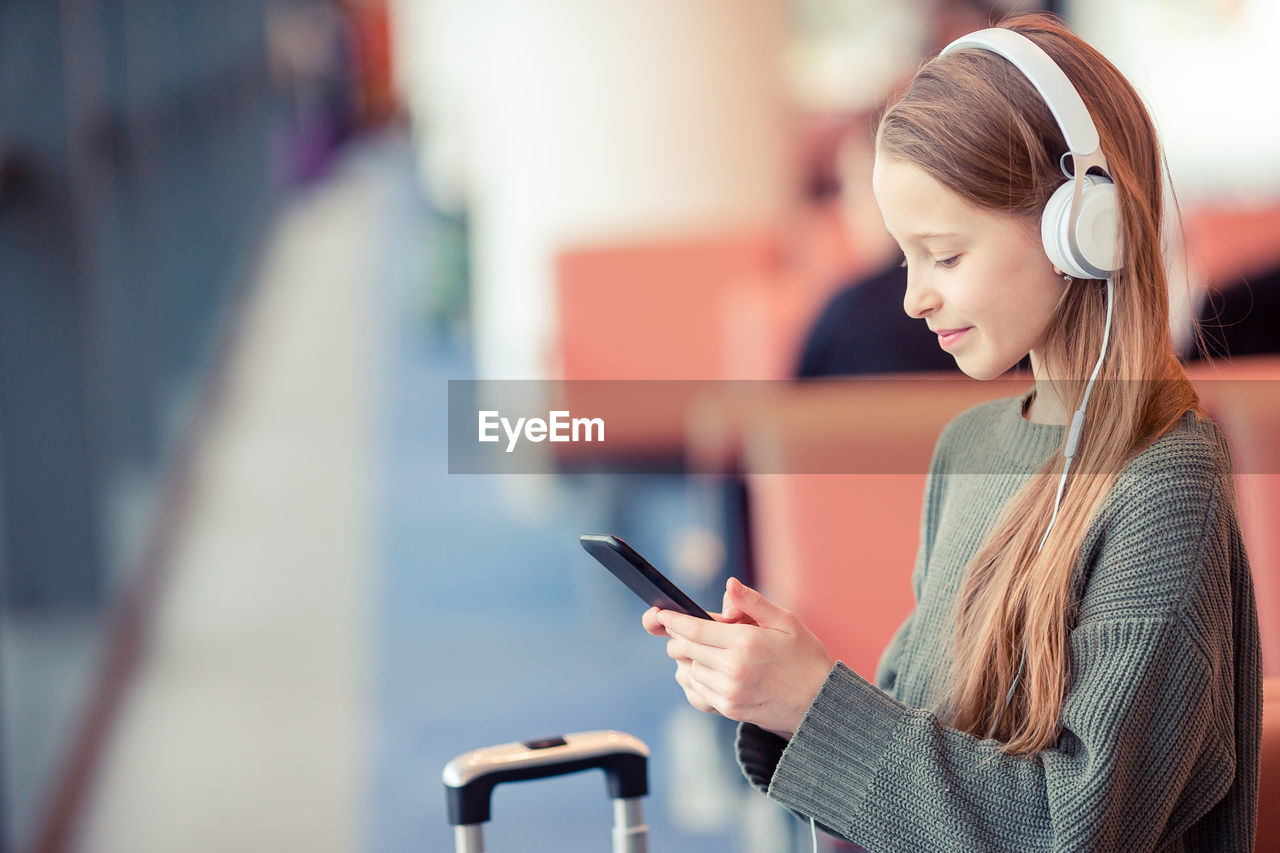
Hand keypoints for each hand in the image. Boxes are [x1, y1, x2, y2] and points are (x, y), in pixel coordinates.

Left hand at [644, 577, 833, 738]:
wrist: (818, 703)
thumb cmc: (804, 657)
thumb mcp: (786, 622)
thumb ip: (753, 602)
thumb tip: (729, 584)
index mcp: (746, 643)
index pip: (695, 630)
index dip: (673, 621)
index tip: (660, 614)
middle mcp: (734, 669)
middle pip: (685, 650)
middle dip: (677, 637)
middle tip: (681, 629)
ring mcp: (730, 692)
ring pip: (688, 670)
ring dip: (686, 658)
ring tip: (698, 649)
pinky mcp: (729, 709)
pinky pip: (697, 691)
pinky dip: (694, 678)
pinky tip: (705, 669)